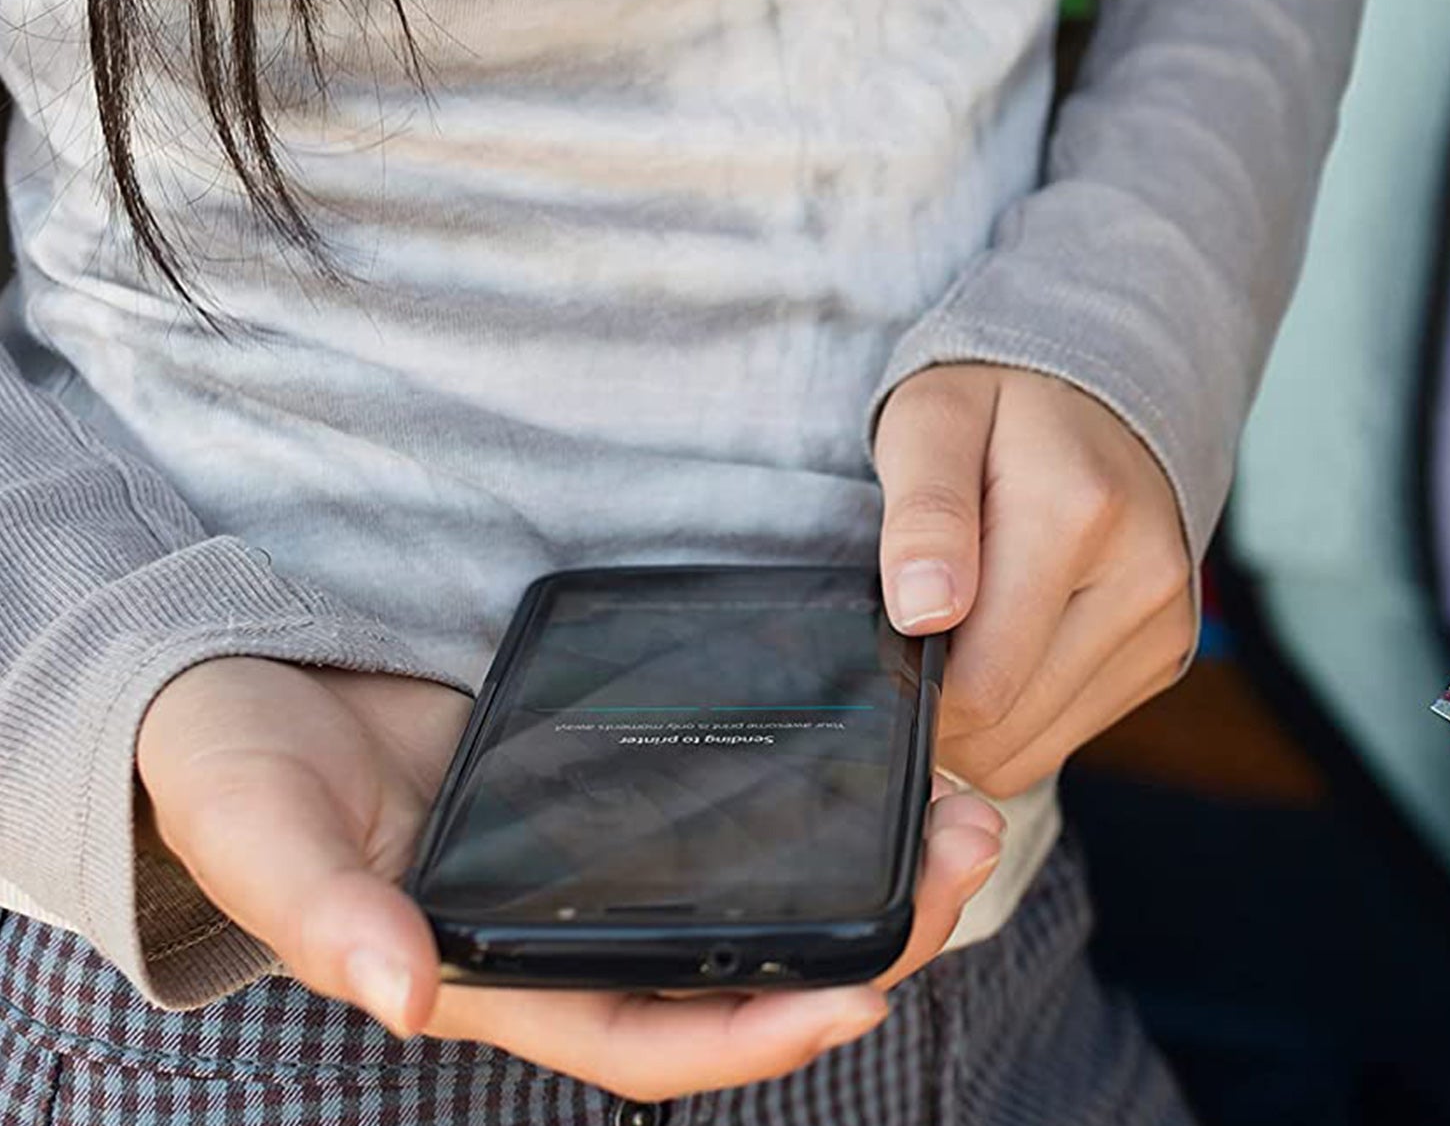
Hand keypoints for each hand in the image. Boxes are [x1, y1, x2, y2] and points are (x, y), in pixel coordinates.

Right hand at [136, 658, 1005, 1100]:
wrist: (229, 670)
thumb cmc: (231, 766)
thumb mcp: (260, 829)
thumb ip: (325, 912)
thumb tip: (409, 996)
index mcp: (500, 972)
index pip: (651, 1038)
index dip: (757, 1036)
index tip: (865, 998)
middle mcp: (572, 930)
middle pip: (747, 975)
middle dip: (868, 938)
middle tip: (961, 850)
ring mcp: (605, 858)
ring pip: (764, 896)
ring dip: (867, 868)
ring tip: (959, 805)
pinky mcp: (622, 778)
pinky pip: (741, 809)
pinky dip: (817, 796)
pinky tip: (884, 750)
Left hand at [874, 365, 1194, 797]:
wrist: (1106, 397)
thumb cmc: (1002, 405)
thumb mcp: (933, 420)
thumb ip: (924, 514)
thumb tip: (923, 613)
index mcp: (1078, 516)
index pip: (979, 684)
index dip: (913, 692)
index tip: (888, 648)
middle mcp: (1141, 580)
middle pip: (1007, 729)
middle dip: (941, 711)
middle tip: (914, 638)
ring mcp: (1164, 625)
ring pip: (1035, 749)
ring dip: (980, 721)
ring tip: (964, 636)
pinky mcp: (1166, 655)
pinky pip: (1066, 736)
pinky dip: (1021, 714)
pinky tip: (1009, 645)